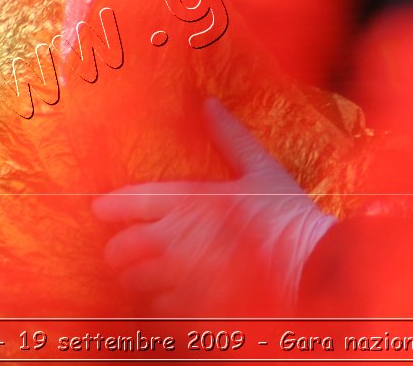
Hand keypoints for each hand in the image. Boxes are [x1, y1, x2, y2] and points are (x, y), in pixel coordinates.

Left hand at [93, 98, 335, 313]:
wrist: (310, 270)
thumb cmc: (286, 217)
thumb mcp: (261, 170)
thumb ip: (230, 137)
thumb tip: (210, 103)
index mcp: (188, 202)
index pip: (127, 204)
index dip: (109, 207)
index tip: (103, 209)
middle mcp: (174, 241)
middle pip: (119, 250)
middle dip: (120, 248)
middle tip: (128, 247)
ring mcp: (180, 279)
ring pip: (134, 282)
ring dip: (139, 275)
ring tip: (154, 270)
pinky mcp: (191, 310)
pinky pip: (159, 307)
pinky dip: (163, 299)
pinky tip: (179, 291)